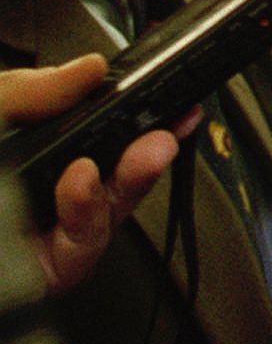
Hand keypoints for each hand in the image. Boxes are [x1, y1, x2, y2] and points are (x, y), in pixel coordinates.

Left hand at [1, 56, 189, 294]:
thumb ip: (28, 91)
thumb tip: (89, 70)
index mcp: (26, 154)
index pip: (93, 133)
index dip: (138, 115)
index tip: (170, 95)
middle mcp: (38, 196)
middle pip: (114, 174)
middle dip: (150, 148)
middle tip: (173, 123)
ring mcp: (39, 237)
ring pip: (110, 212)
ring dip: (133, 177)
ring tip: (143, 149)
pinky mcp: (40, 273)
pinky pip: (83, 247)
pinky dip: (88, 212)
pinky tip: (80, 183)